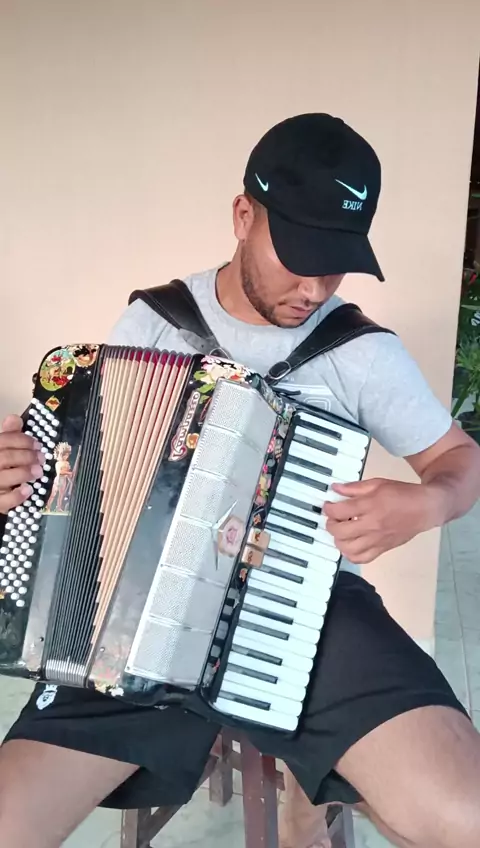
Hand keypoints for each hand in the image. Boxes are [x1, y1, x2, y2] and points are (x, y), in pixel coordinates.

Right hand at [0, 415, 44, 514]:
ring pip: (3, 478)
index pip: (2, 440)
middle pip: (4, 458)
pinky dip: (17, 496)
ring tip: (38, 471)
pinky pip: (4, 501)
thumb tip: (14, 418)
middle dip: (26, 456)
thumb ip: (7, 435)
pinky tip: (28, 490)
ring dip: (24, 473)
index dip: (21, 440)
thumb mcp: (0, 449)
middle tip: (41, 458)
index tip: (37, 444)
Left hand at [322, 478, 439, 564]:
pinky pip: (361, 559)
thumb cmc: (402, 494)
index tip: (328, 505)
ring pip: (348, 548)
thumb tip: (336, 489)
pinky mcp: (383, 549)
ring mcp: (377, 539)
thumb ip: (355, 487)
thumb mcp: (377, 483)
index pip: (340, 511)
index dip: (328, 508)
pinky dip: (350, 554)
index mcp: (370, 505)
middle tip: (333, 518)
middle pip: (340, 532)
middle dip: (331, 525)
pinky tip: (350, 544)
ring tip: (341, 531)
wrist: (425, 508)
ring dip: (338, 540)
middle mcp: (372, 525)